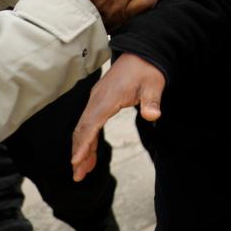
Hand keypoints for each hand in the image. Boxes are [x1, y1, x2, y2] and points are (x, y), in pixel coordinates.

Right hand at [71, 53, 165, 181]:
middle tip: (78, 176)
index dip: (83, 143)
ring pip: (84, 128)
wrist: (144, 53)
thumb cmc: (148, 70)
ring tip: (82, 172)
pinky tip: (90, 154)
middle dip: (78, 153)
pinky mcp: (100, 102)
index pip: (90, 124)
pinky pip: (90, 124)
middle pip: (82, 130)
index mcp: (107, 98)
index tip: (76, 161)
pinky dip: (89, 140)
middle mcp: (96, 100)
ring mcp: (96, 101)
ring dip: (82, 149)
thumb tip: (154, 116)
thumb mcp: (154, 85)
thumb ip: (152, 101)